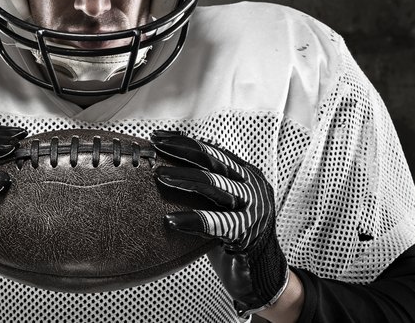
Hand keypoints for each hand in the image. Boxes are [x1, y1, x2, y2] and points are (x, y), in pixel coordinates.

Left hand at [151, 130, 288, 317]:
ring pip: (215, 186)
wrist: (260, 275)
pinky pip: (217, 223)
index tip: (157, 138)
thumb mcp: (222, 204)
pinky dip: (193, 220)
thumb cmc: (233, 237)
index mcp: (247, 175)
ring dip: (185, 178)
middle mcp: (253, 187)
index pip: (213, 151)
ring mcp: (253, 209)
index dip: (184, 142)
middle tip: (154, 149)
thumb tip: (168, 164)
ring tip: (160, 177)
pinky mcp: (247, 233)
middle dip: (182, 151)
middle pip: (214, 161)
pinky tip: (171, 220)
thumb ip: (207, 186)